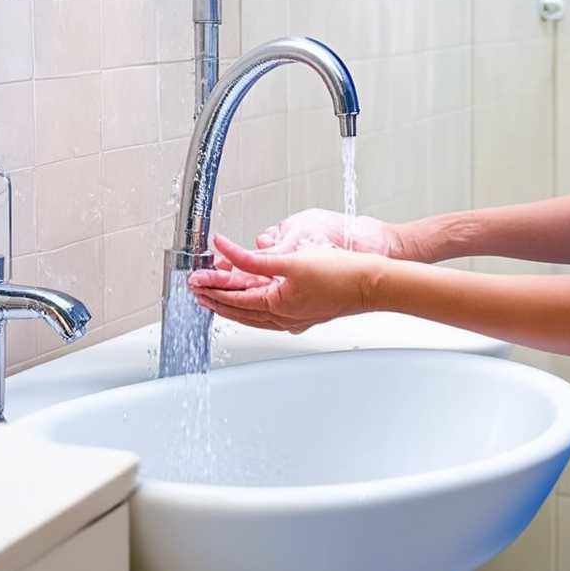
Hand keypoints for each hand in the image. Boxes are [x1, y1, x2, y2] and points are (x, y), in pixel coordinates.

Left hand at [183, 230, 382, 334]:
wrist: (373, 285)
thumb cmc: (342, 273)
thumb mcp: (292, 260)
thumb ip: (255, 258)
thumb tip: (228, 250)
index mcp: (276, 307)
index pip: (234, 298)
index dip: (212, 287)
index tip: (196, 279)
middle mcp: (282, 319)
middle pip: (239, 311)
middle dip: (216, 299)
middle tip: (197, 290)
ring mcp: (293, 321)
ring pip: (253, 315)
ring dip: (233, 304)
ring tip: (216, 296)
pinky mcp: (303, 316)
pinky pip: (269, 315)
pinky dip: (254, 307)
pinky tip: (251, 302)